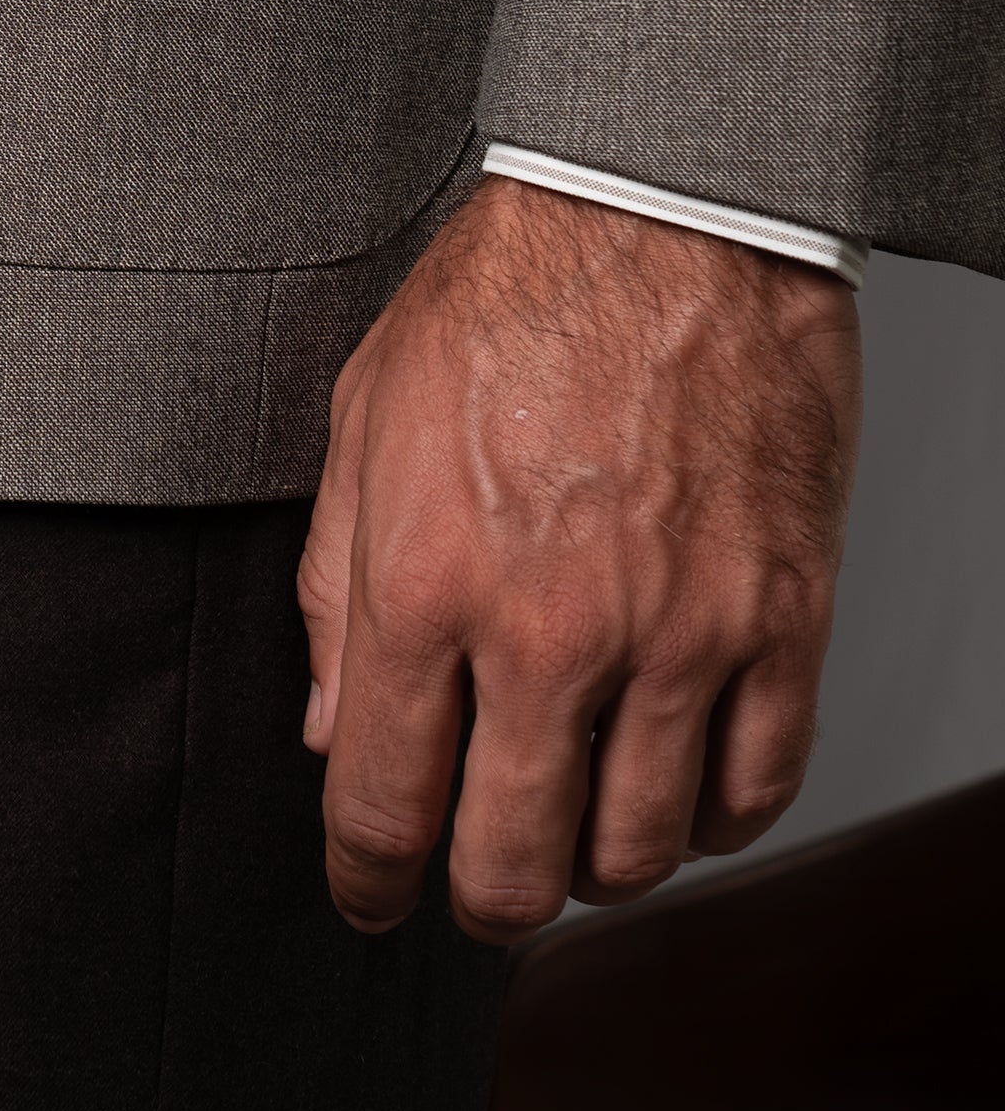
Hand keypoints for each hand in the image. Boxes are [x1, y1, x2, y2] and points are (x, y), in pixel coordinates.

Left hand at [298, 174, 860, 943]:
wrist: (662, 211)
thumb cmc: (508, 295)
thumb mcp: (365, 417)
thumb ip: (334, 587)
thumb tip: (329, 730)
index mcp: (423, 582)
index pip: (380, 806)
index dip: (366, 882)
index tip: (370, 894)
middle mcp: (547, 631)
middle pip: (510, 868)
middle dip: (477, 898)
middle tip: (474, 877)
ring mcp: (675, 635)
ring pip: (637, 854)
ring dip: (595, 864)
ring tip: (575, 824)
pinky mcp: (780, 619)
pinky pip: (754, 791)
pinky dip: (710, 820)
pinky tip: (676, 786)